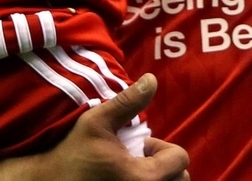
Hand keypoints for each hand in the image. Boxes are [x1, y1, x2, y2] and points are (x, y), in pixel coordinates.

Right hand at [30, 74, 189, 180]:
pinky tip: (123, 179)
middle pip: (180, 179)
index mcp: (143, 178)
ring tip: (133, 170)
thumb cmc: (71, 153)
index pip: (180, 160)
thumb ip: (128, 102)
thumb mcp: (97, 121)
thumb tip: (152, 79)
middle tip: (139, 159)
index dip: (162, 147)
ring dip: (158, 177)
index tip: (139, 145)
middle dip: (166, 166)